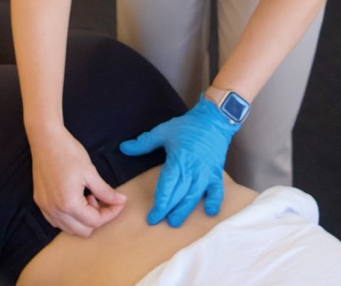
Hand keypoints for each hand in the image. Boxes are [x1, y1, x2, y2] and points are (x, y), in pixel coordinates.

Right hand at [30, 125, 125, 236]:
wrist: (46, 139)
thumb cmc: (68, 152)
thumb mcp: (90, 172)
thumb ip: (106, 192)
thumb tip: (121, 201)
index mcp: (69, 204)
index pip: (95, 221)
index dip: (111, 213)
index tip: (119, 202)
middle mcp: (55, 210)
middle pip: (83, 231)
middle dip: (96, 218)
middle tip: (100, 199)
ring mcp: (45, 207)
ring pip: (69, 229)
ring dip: (82, 219)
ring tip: (86, 197)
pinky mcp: (40, 202)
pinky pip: (56, 221)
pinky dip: (69, 217)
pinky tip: (74, 198)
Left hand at [119, 96, 239, 227]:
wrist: (213, 120)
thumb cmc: (188, 126)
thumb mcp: (163, 131)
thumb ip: (143, 143)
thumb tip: (124, 148)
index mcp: (178, 161)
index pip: (167, 187)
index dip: (159, 203)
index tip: (152, 216)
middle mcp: (192, 170)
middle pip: (179, 195)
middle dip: (168, 210)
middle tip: (159, 221)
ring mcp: (205, 173)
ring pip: (194, 196)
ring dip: (185, 210)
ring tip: (175, 222)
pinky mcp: (216, 174)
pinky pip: (216, 191)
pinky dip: (214, 202)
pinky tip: (209, 213)